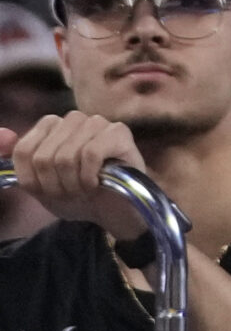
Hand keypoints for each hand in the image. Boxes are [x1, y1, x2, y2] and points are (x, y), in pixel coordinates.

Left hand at [0, 111, 148, 238]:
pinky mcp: (119, 132)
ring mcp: (97, 122)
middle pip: (44, 157)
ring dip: (74, 184)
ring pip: (67, 156)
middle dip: (55, 186)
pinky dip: (89, 178)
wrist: (114, 211)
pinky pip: (91, 155)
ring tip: (84, 189)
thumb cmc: (77, 196)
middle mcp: (73, 119)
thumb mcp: (39, 186)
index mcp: (51, 127)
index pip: (23, 150)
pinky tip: (97, 184)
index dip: (33, 180)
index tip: (47, 191)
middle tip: (70, 193)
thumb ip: (18, 164)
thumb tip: (4, 137)